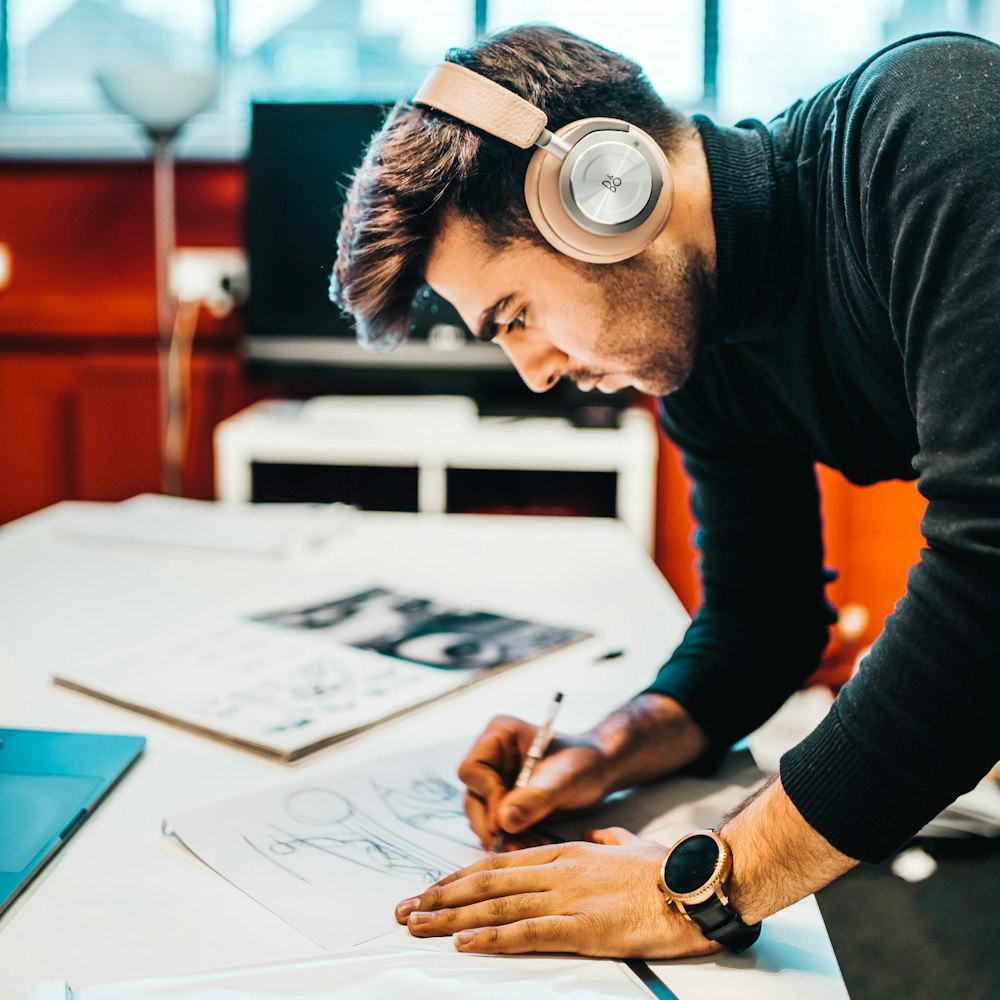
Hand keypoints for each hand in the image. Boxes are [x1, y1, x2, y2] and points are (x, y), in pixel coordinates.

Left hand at [395, 826, 721, 957]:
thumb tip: (598, 838)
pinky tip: (464, 942)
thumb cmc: (667, 867)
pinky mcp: (581, 926)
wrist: (697, 882)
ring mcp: (566, 897)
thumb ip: (606, 841)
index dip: (459, 877)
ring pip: (495, 904)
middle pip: (485, 882)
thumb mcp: (629, 844)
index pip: (498, 863)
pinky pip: (526, 932)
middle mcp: (556, 870)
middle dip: (440, 896)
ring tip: (416, 924)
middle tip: (404, 908)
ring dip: (449, 916)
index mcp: (565, 852)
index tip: (431, 888)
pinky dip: (490, 937)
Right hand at [458, 715, 613, 849]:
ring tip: (531, 847)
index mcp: (499, 735)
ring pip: (481, 815)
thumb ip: (535, 797)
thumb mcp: (564, 778)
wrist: (600, 771)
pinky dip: (511, 838)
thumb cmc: (585, 762)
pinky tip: (532, 844)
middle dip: (493, 825)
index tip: (511, 818)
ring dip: (503, 837)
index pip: (472, 770)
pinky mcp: (503, 800)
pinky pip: (496, 824)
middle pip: (473, 796)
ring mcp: (495, 779)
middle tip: (517, 846)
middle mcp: (491, 756)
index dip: (488, 797)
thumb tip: (504, 821)